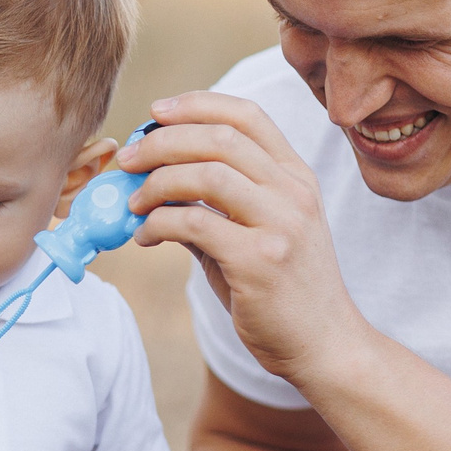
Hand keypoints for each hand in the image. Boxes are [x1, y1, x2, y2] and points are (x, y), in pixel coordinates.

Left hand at [119, 91, 369, 387]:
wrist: (324, 346)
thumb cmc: (282, 291)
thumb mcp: (257, 233)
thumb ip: (215, 203)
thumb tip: (153, 180)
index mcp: (295, 177)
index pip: (247, 115)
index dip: (196, 104)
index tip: (155, 113)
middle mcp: (294, 192)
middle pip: (220, 137)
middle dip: (162, 141)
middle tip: (127, 159)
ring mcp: (282, 224)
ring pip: (207, 173)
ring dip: (156, 182)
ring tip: (132, 203)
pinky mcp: (261, 261)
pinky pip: (196, 222)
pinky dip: (159, 223)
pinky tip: (146, 236)